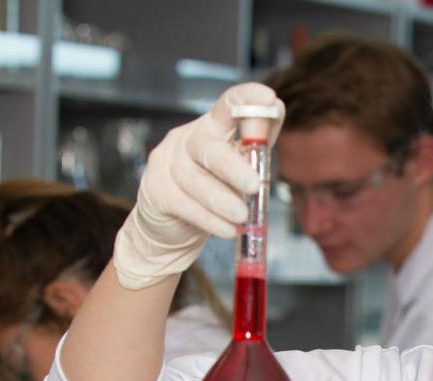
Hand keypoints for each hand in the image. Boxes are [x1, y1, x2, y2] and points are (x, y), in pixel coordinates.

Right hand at [112, 82, 284, 288]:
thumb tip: (276, 109)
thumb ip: (255, 142)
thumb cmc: (210, 189)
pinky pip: (185, 206)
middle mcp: (185, 140)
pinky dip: (210, 220)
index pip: (226, 106)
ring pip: (195, 181)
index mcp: (210, 128)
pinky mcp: (156, 192)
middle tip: (254, 185)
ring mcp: (166, 164)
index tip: (268, 99)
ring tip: (242, 216)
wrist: (170, 225)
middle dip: (233, 167)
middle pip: (208, 148)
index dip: (246, 99)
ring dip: (222, 201)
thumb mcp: (235, 164)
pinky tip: (227, 229)